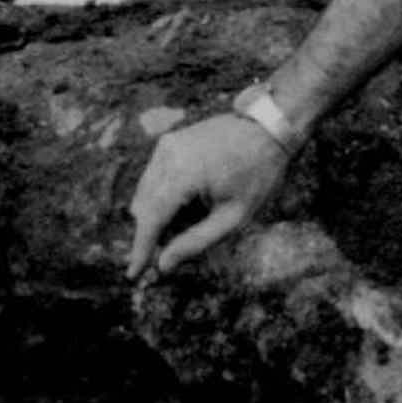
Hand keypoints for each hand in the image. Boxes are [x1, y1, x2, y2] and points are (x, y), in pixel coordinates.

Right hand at [125, 113, 291, 279]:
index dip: (140, 249)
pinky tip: (193, 198)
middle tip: (185, 240)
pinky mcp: (168, 142)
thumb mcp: (233, 217)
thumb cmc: (257, 174)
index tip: (133, 274)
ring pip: (146, 194)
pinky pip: (154, 178)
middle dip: (157, 231)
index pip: (151, 220)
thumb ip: (196, 242)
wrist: (269, 128)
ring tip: (197, 214)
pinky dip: (165, 196)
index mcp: (183, 173)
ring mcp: (166, 145)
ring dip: (161, 213)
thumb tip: (163, 264)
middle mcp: (167, 155)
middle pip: (144, 208)